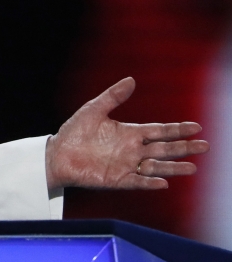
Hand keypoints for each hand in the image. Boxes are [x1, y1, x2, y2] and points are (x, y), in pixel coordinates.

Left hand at [46, 77, 208, 190]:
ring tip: (192, 167)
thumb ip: (113, 96)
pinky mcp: (117, 180)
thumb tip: (131, 80)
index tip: (196, 127)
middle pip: (164, 149)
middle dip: (184, 147)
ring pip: (156, 166)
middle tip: (205, 146)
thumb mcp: (93, 109)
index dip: (177, 129)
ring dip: (173, 167)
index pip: (159, 131)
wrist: (57, 154)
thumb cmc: (74, 132)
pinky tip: (164, 182)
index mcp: (129, 133)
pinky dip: (150, 182)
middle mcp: (132, 150)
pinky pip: (138, 182)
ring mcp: (126, 165)